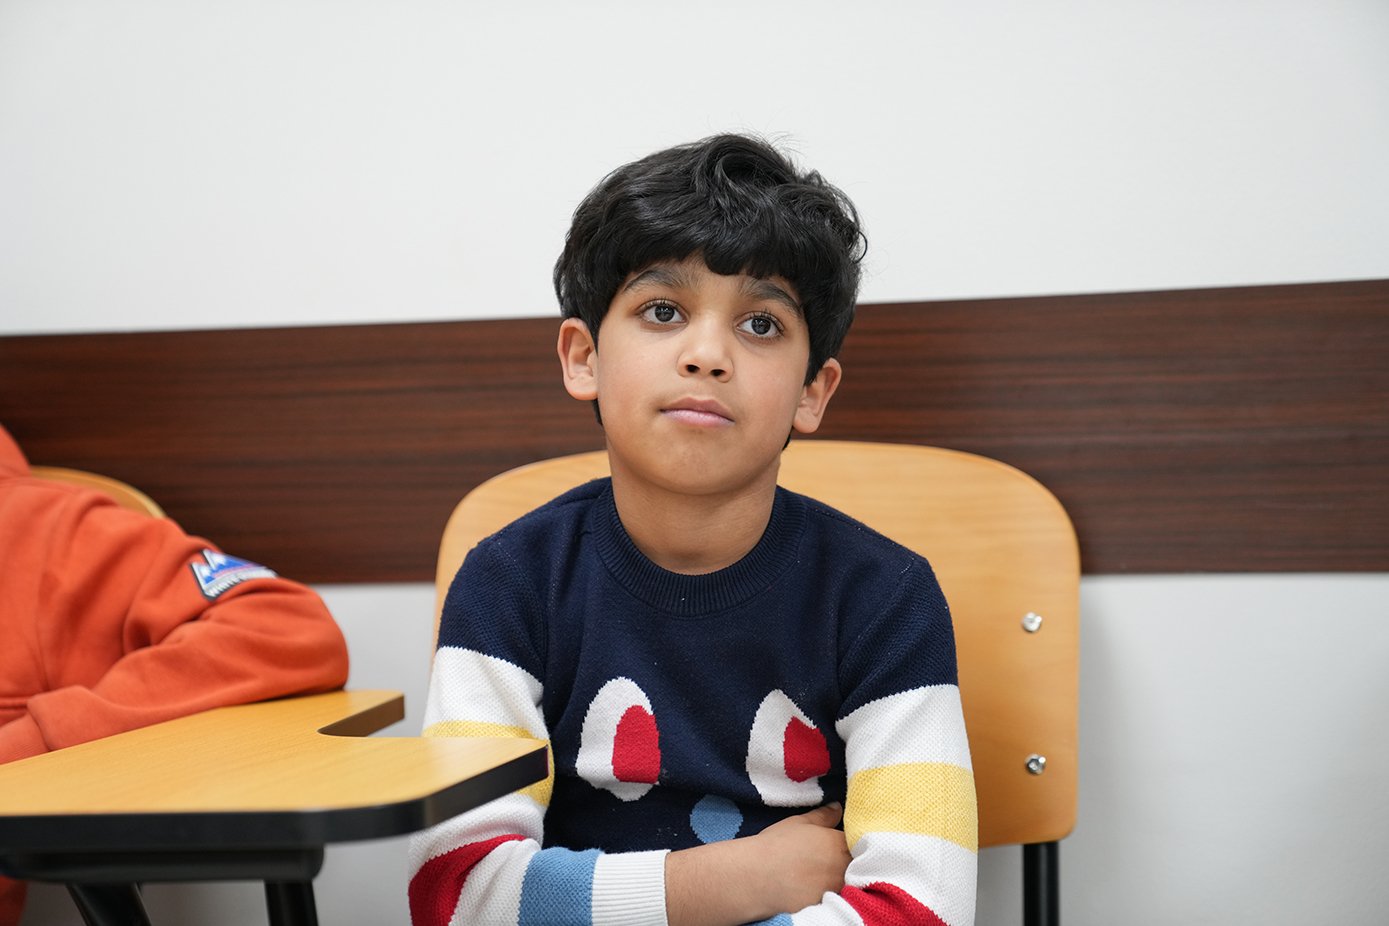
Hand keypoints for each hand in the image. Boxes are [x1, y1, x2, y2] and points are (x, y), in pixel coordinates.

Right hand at [666, 804, 850, 925]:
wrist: (758, 878)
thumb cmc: (776, 845)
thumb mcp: (799, 823)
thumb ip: (823, 816)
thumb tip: (838, 807)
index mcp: (839, 843)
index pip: (857, 841)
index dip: (849, 842)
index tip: (839, 842)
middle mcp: (843, 866)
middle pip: (855, 862)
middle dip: (848, 859)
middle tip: (829, 858)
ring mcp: (836, 888)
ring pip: (847, 880)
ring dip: (840, 876)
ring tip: (821, 873)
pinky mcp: (826, 905)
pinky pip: (835, 896)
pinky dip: (830, 891)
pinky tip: (815, 888)